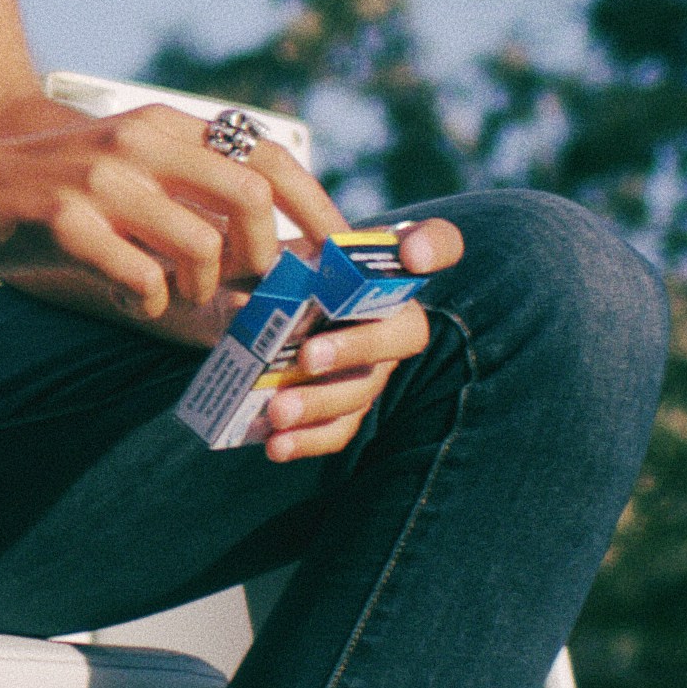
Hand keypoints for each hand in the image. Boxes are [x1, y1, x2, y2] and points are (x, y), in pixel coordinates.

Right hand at [0, 92, 334, 330]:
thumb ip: (190, 192)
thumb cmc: (53, 195)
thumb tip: (273, 247)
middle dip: (266, 256)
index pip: (268, 154)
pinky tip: (128, 296)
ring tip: (172, 293)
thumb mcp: (128, 171)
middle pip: (251, 198)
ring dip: (202, 288)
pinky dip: (149, 302)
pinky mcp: (66, 221)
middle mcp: (140, 141)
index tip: (338, 250)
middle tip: (247, 288)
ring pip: (204, 246)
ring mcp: (103, 179)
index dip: (316, 204)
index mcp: (163, 124)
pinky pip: (143, 279)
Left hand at [249, 216, 463, 465]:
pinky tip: (276, 445)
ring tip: (277, 411)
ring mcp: (375, 365)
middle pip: (404, 333)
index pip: (438, 242)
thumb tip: (248, 295)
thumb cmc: (275, 269)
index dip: (435, 246)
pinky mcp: (349, 406)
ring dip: (320, 402)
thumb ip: (272, 263)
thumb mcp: (271, 252)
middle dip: (356, 347)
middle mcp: (392, 316)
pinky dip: (307, 440)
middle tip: (309, 357)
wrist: (252, 308)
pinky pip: (339, 429)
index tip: (413, 257)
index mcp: (382, 266)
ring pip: (363, 389)